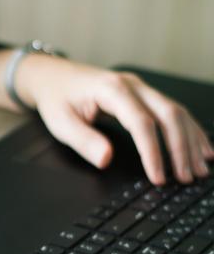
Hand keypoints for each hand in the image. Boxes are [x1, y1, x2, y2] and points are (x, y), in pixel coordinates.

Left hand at [18, 56, 213, 183]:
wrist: (54, 76)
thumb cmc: (57, 98)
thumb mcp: (60, 123)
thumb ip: (83, 141)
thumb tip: (106, 160)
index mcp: (112, 90)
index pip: (141, 123)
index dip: (153, 152)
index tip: (159, 177)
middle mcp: (133, 85)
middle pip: (169, 115)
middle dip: (180, 148)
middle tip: (186, 177)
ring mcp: (142, 88)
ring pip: (177, 113)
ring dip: (190, 141)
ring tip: (200, 169)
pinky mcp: (145, 95)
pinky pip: (174, 112)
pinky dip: (189, 131)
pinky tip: (200, 149)